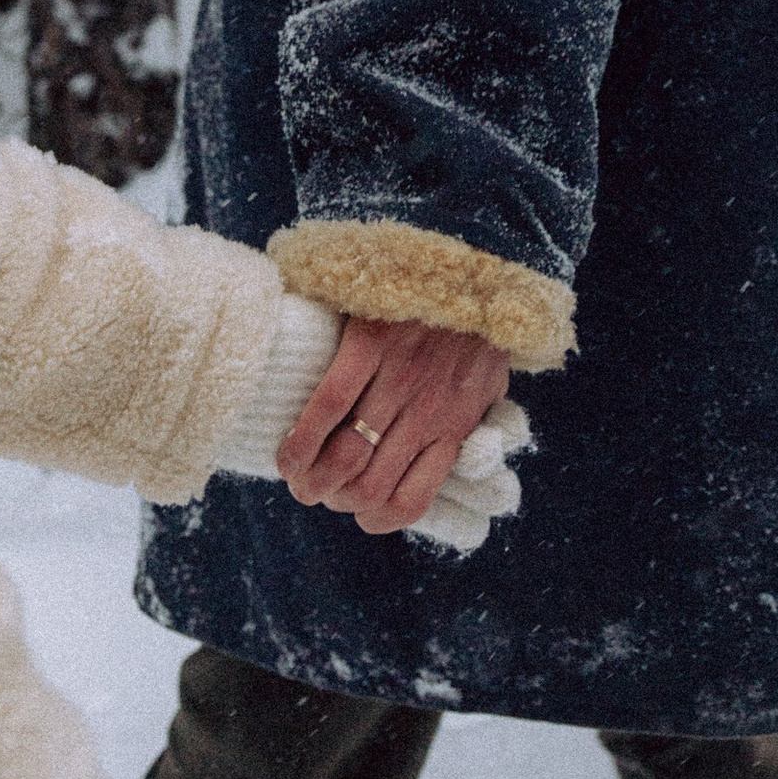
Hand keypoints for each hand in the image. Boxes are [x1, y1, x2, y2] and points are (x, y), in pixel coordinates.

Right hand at [280, 315, 511, 535]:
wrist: (479, 260)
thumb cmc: (480, 327)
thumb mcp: (491, 383)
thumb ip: (476, 421)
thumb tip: (461, 457)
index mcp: (456, 427)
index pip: (411, 500)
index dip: (375, 518)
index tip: (356, 512)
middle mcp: (428, 412)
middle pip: (370, 488)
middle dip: (335, 501)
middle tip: (317, 492)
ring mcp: (399, 380)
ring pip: (346, 456)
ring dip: (311, 480)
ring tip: (297, 479)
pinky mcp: (371, 344)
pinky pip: (328, 406)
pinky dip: (300, 440)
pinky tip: (286, 455)